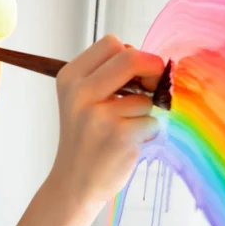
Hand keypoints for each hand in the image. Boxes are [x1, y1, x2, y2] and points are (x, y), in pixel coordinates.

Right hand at [50, 34, 162, 204]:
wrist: (73, 182)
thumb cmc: (86, 138)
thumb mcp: (82, 100)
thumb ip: (109, 77)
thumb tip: (155, 63)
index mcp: (69, 78)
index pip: (111, 43)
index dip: (133, 53)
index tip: (138, 74)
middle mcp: (79, 93)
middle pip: (131, 56)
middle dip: (152, 68)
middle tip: (154, 87)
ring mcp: (99, 115)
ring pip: (146, 97)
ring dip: (145, 112)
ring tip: (125, 129)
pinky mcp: (119, 136)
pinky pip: (152, 121)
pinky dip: (148, 132)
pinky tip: (128, 145)